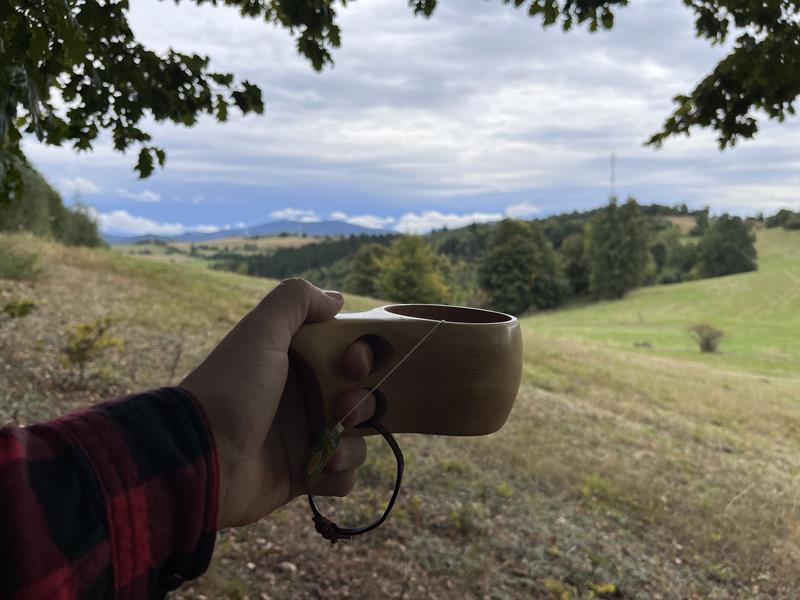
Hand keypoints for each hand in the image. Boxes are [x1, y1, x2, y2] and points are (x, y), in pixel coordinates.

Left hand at [181, 278, 375, 528]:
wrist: (200, 458)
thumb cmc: (232, 390)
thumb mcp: (259, 332)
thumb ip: (296, 300)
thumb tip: (336, 299)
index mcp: (295, 361)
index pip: (347, 352)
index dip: (362, 355)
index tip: (354, 365)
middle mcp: (303, 396)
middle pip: (359, 394)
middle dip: (362, 402)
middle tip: (343, 409)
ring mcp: (304, 437)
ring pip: (356, 436)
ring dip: (354, 442)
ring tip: (330, 449)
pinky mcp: (304, 474)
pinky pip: (343, 476)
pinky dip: (339, 474)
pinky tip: (320, 470)